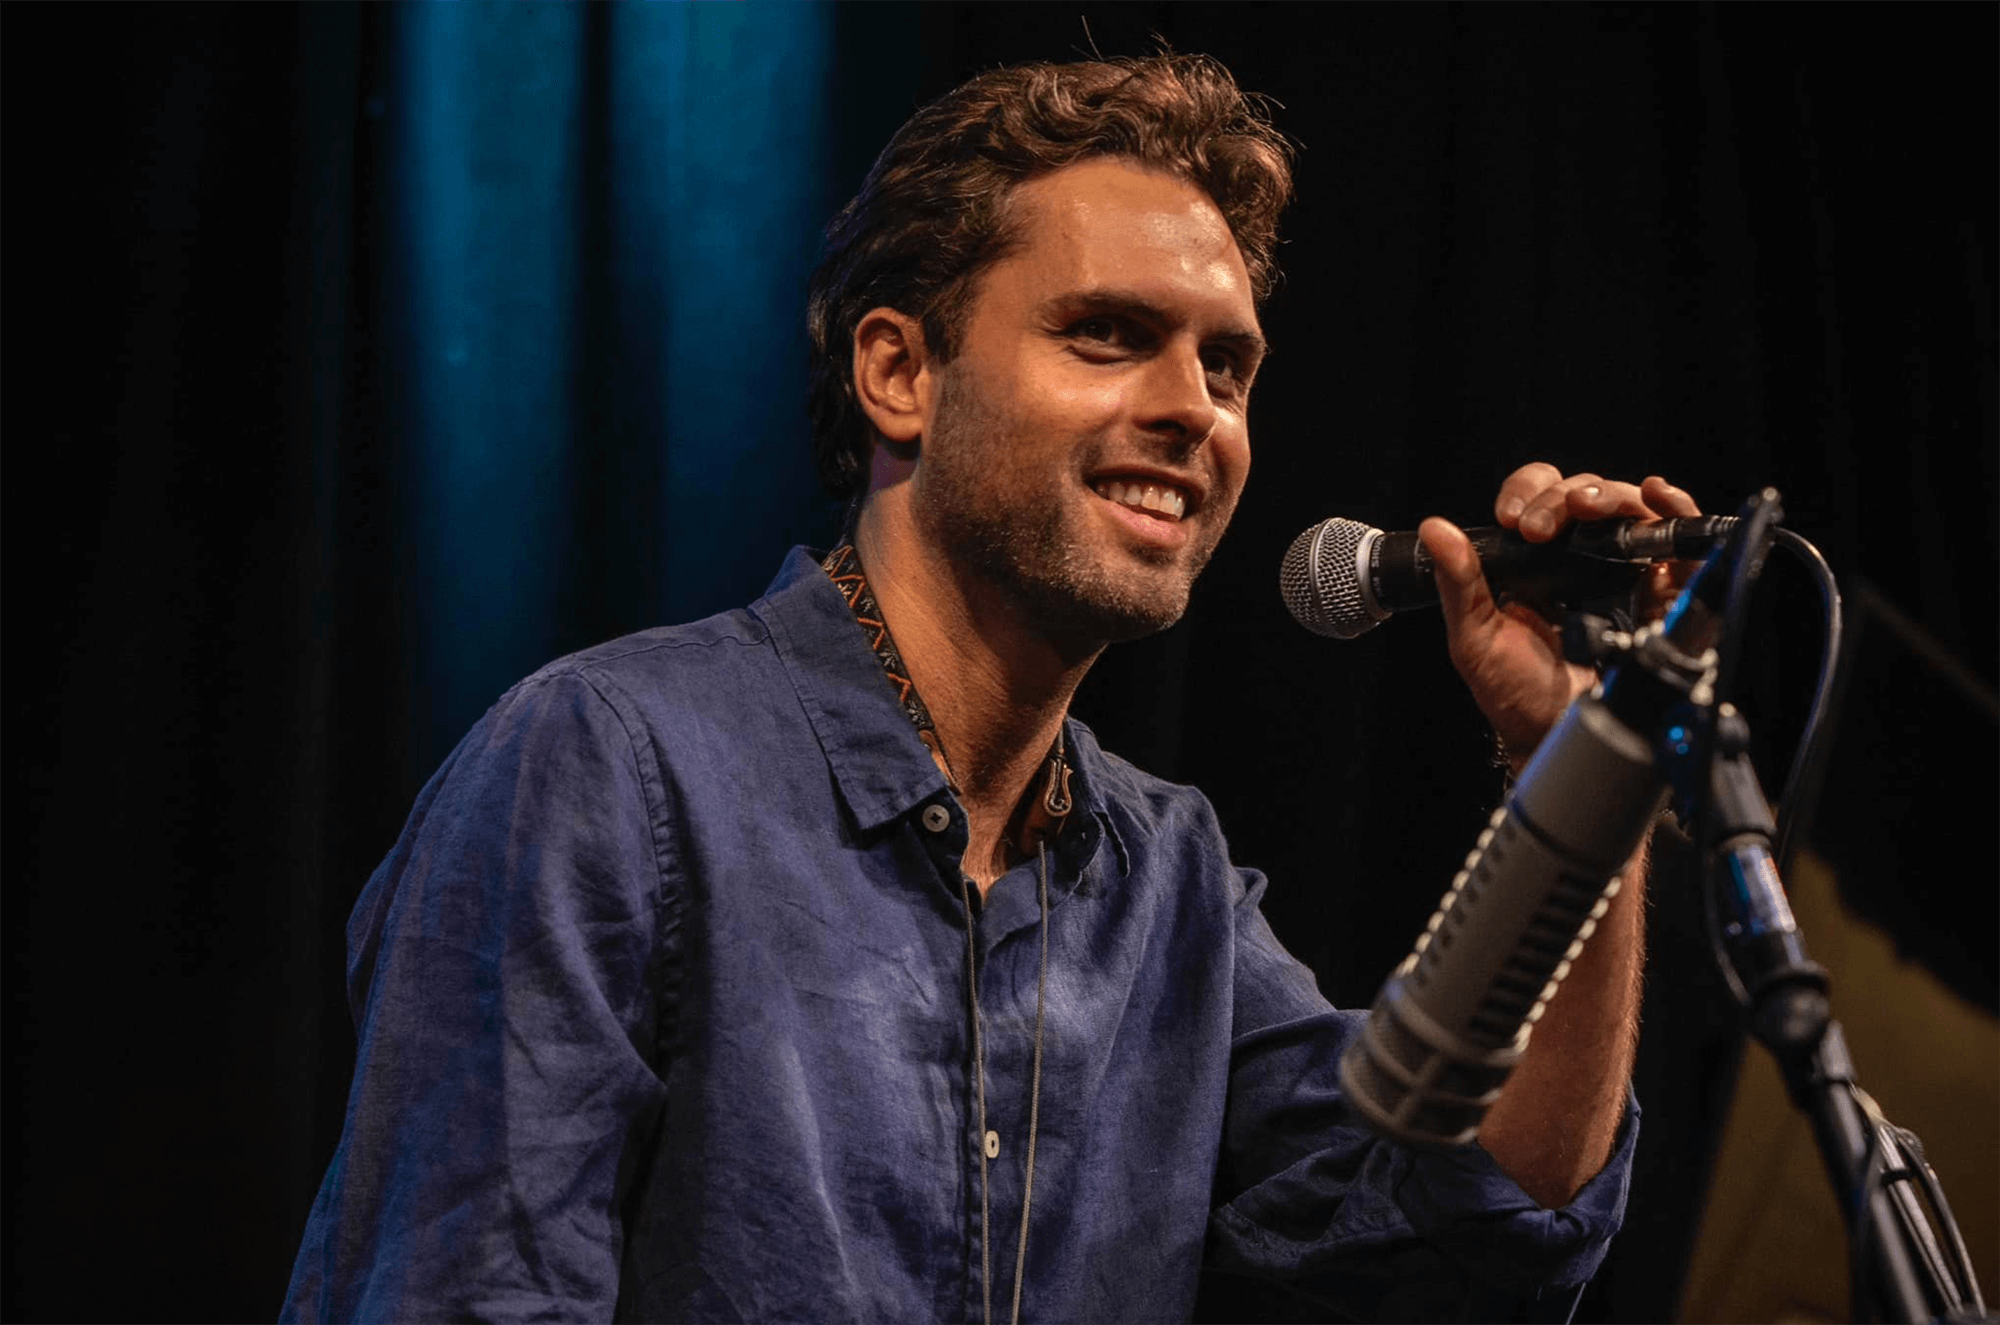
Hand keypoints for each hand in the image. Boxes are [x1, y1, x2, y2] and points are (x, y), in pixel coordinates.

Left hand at [1420, 465, 1702, 768]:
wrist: (1559, 735)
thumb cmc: (1517, 694)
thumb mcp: (1476, 638)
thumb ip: (1458, 584)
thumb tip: (1435, 529)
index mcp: (1534, 561)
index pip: (1538, 497)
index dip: (1528, 492)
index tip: (1512, 518)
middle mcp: (1581, 558)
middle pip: (1584, 494)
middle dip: (1562, 497)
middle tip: (1540, 528)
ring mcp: (1625, 571)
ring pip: (1627, 506)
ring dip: (1608, 495)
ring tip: (1587, 507)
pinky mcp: (1665, 590)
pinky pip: (1677, 537)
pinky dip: (1673, 508)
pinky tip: (1655, 494)